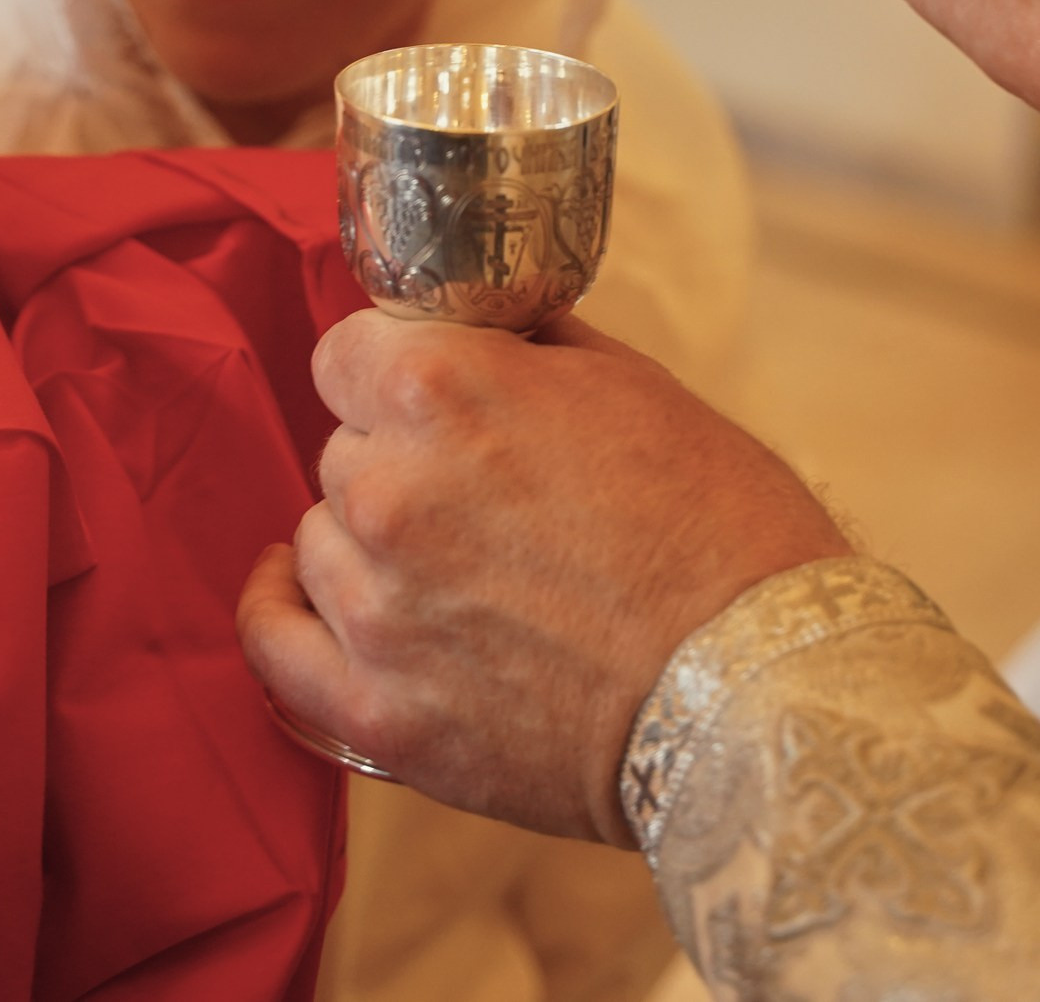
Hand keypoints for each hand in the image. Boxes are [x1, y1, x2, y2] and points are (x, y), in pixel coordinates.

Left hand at [236, 312, 848, 846]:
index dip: (396, 375)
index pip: (349, 353)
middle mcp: (385, 488)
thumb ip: (528, 348)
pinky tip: (306, 597)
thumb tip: (482, 326)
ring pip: (320, 541)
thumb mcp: (637, 385)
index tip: (429, 401)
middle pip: (344, 451)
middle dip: (401, 465)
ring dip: (371, 548)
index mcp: (441, 388)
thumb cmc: (723, 531)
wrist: (763, 692)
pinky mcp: (377, 712)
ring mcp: (374, 607)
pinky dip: (285, 616)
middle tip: (488, 505)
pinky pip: (276, 646)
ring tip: (465, 576)